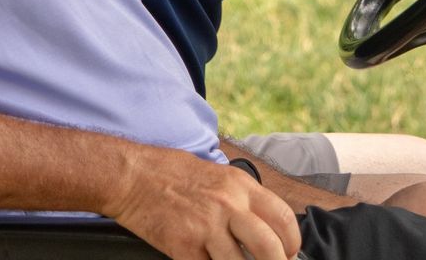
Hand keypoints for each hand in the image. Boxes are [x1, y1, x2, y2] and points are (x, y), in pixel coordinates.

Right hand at [103, 146, 301, 259]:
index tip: (289, 254)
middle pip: (269, 248)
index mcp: (240, 186)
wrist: (132, 176)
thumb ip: (243, 199)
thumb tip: (265, 228)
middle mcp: (228, 206)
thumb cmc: (172, 173)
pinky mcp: (184, 247)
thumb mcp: (218, 175)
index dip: (292, 244)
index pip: (283, 219)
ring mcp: (206, 228)